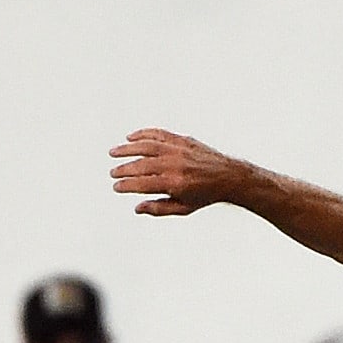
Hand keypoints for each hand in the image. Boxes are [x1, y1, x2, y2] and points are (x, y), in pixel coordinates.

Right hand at [109, 128, 249, 215]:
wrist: (229, 177)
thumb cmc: (205, 195)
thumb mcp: (184, 208)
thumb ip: (159, 208)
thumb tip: (137, 208)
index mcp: (175, 183)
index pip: (143, 184)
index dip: (126, 185)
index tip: (116, 186)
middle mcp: (176, 165)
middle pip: (142, 165)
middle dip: (124, 169)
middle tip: (113, 173)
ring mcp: (179, 150)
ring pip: (147, 146)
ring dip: (128, 148)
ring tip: (114, 152)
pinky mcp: (183, 140)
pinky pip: (159, 134)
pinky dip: (144, 134)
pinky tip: (131, 137)